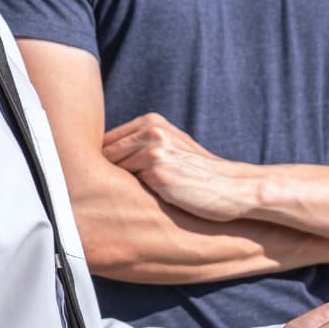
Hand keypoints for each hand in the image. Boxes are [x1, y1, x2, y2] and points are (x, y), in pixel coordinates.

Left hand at [102, 113, 255, 220]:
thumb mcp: (173, 151)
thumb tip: (107, 161)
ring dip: (108, 185)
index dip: (101, 162)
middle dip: (98, 173)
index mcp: (152, 122)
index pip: (110, 140)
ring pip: (111, 167)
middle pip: (105, 151)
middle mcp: (151, 130)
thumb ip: (144, 147)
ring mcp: (153, 148)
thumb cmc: (201, 177)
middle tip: (98, 195)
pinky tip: (129, 205)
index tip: (98, 181)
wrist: (230, 189)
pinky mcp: (156, 170)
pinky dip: (124, 195)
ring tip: (111, 203)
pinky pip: (126, 183)